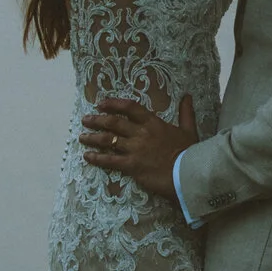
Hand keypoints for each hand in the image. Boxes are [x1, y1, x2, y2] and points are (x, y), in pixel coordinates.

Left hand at [80, 94, 197, 201]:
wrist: (188, 174)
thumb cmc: (190, 153)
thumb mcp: (189, 130)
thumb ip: (186, 113)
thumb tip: (187, 96)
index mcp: (153, 123)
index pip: (130, 108)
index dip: (114, 104)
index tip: (101, 104)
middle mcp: (140, 133)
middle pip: (113, 123)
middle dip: (97, 120)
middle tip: (85, 119)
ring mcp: (134, 149)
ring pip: (108, 140)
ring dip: (93, 138)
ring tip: (81, 136)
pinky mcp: (131, 166)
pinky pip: (109, 161)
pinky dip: (97, 158)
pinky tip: (87, 156)